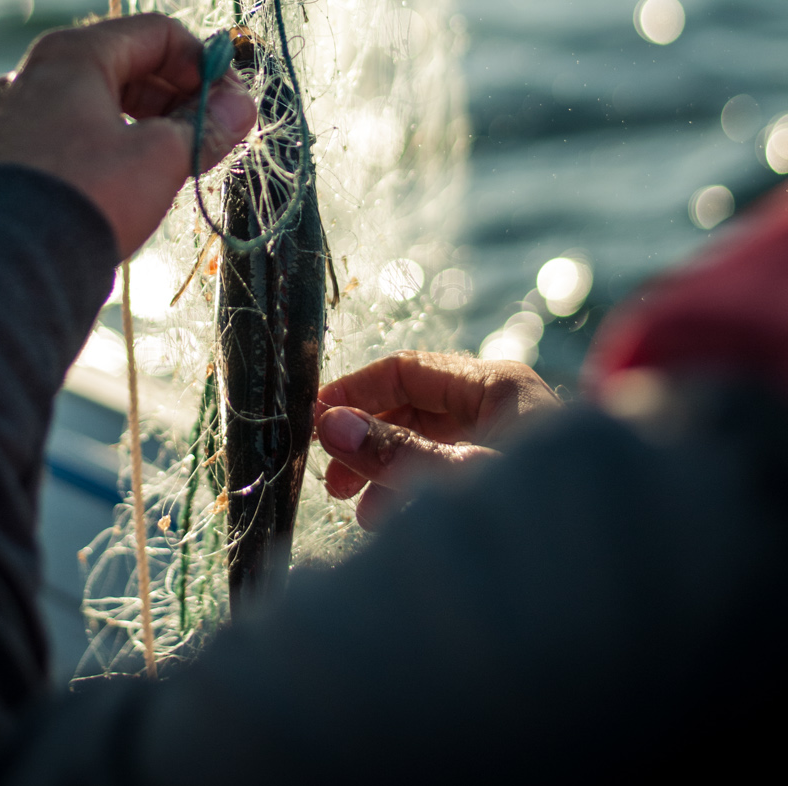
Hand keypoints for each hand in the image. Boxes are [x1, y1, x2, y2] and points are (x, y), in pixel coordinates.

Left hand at [0, 14, 255, 257]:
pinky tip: (127, 184)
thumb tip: (239, 107)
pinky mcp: (3, 156)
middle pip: (125, 65)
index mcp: (73, 54)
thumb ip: (205, 127)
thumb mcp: (161, 157)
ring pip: (96, 103)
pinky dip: (107, 147)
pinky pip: (68, 134)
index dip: (204, 65)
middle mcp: (35, 74)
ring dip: (145, 125)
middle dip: (177, 98)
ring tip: (174, 163)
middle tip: (211, 136)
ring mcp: (12, 115)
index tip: (230, 104)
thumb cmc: (85, 196)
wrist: (3, 266)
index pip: (158, 34)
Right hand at [317, 351, 560, 529]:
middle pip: (417, 406)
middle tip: (331, 478)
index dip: (356, 391)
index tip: (314, 419)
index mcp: (498, 384)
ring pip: (431, 443)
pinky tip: (396, 522)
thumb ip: (393, 453)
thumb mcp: (458, 477)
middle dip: (369, 437)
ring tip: (360, 513)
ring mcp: (509, 443)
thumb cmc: (546, 510)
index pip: (408, 369)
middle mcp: (504, 405)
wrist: (622, 567)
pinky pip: (449, 472)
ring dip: (390, 470)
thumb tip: (329, 425)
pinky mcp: (510, 480)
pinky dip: (416, 491)